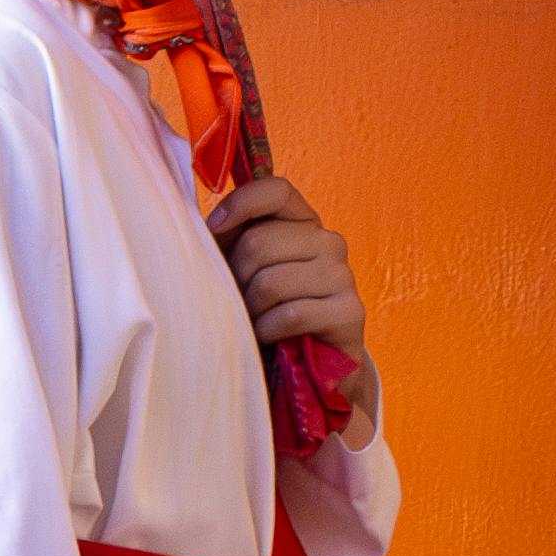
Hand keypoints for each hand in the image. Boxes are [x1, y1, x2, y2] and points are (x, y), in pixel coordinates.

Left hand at [209, 175, 370, 396]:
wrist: (304, 365)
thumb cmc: (265, 310)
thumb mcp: (242, 269)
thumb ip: (229, 238)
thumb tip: (206, 222)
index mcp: (302, 222)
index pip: (276, 190)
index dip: (241, 203)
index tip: (213, 228)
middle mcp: (328, 241)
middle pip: (259, 242)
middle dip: (236, 277)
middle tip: (239, 299)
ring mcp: (342, 275)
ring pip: (271, 282)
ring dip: (251, 309)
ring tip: (255, 319)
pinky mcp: (349, 312)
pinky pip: (292, 315)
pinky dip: (269, 330)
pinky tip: (269, 336)